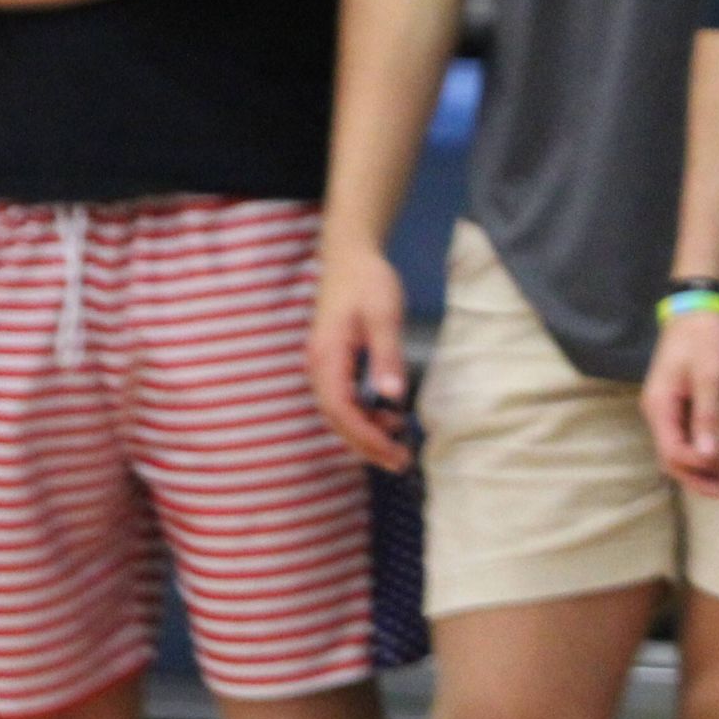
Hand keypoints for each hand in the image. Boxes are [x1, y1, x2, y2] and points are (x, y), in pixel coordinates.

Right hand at [306, 244, 415, 472]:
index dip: (365, 437)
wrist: (350, 256)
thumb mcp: (384, 316)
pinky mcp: (332, 363)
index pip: (340, 411)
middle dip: (366, 444)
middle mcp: (318, 368)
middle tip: (400, 461)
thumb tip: (392, 398)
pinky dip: (364, 413)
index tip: (393, 453)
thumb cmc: (368, 282)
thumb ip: (386, 356)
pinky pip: (343, 398)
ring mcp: (323, 366)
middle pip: (337, 419)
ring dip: (366, 431)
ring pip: (339, 412)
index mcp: (327, 358)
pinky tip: (389, 415)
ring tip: (399, 443)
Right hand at [642, 308, 718, 499]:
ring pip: (680, 450)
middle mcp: (658, 412)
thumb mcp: (710, 375)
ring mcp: (667, 409)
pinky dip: (703, 451)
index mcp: (660, 406)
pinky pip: (686, 436)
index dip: (697, 466)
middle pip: (673, 458)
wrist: (698, 309)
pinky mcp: (679, 404)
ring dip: (702, 468)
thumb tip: (708, 456)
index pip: (673, 451)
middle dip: (699, 478)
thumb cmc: (704, 338)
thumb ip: (708, 416)